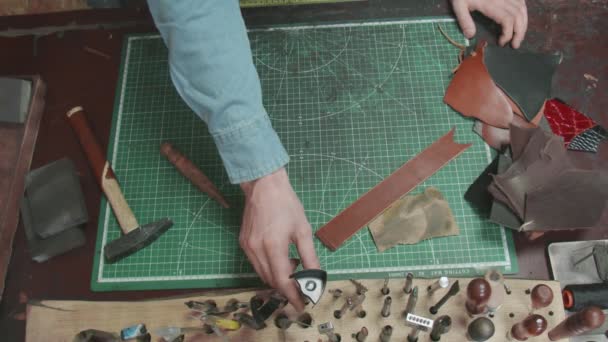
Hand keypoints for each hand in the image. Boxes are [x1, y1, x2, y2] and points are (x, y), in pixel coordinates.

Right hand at [239, 168, 319, 310]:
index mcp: (273, 246)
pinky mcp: (243, 243)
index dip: (293, 296)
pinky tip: (280, 258)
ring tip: (293, 268)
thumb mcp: (303, 230)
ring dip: (277, 278)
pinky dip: (269, 268)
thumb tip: (315, 278)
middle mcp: (257, 250)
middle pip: (271, 281)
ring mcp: (247, 247)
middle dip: (286, 289)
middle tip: (302, 287)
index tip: (302, 305)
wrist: (264, 186)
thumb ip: (309, 257)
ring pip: (262, 274)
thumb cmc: (286, 204)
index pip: (282, 281)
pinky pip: (256, 264)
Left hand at [451, 0, 527, 47]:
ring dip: (523, 24)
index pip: (507, 20)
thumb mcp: (459, 5)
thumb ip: (464, 20)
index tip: (501, 43)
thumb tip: (470, 36)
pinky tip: (520, 22)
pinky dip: (523, 13)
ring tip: (519, 37)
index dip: (508, 34)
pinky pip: (521, 2)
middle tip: (515, 45)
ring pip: (522, 9)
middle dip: (519, 32)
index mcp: (491, 3)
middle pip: (518, 16)